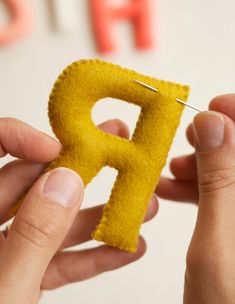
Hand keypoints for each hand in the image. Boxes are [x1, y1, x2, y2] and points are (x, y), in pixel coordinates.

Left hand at [0, 118, 157, 302]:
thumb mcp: (3, 289)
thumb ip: (33, 234)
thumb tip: (65, 181)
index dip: (22, 140)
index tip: (61, 146)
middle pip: (34, 184)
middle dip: (83, 173)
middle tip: (120, 156)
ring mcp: (7, 253)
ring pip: (55, 222)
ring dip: (99, 216)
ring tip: (142, 204)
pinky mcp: (25, 278)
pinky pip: (59, 259)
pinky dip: (92, 255)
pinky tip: (126, 248)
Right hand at [156, 95, 234, 302]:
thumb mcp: (218, 240)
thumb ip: (219, 179)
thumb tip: (213, 124)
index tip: (213, 107)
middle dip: (216, 140)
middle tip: (187, 140)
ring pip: (231, 173)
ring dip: (201, 166)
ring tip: (171, 172)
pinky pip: (224, 195)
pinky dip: (198, 188)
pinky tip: (172, 190)